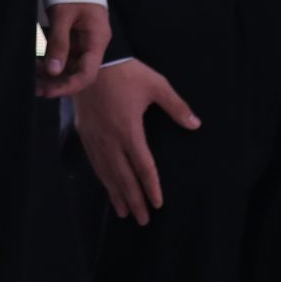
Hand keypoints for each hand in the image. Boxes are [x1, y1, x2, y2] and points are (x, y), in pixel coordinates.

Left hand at [38, 2, 110, 98]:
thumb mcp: (63, 14)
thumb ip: (59, 42)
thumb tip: (53, 71)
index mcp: (97, 39)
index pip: (87, 73)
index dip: (68, 86)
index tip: (47, 92)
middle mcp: (92, 45)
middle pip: (77, 73)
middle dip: (56, 83)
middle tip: (33, 88)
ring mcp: (83, 43)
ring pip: (69, 67)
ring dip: (50, 74)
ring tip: (30, 76)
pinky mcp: (73, 39)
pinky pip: (63, 57)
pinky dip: (49, 63)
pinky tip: (34, 64)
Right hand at [72, 61, 199, 225]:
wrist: (92, 61)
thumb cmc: (127, 72)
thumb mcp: (156, 85)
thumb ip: (176, 107)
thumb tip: (195, 125)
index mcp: (129, 130)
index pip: (143, 166)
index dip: (151, 187)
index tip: (158, 204)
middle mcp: (111, 139)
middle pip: (124, 177)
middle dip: (135, 200)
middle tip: (143, 220)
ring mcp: (95, 137)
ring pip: (107, 173)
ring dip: (117, 194)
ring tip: (124, 213)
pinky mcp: (84, 133)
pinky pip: (94, 162)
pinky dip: (102, 178)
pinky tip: (107, 186)